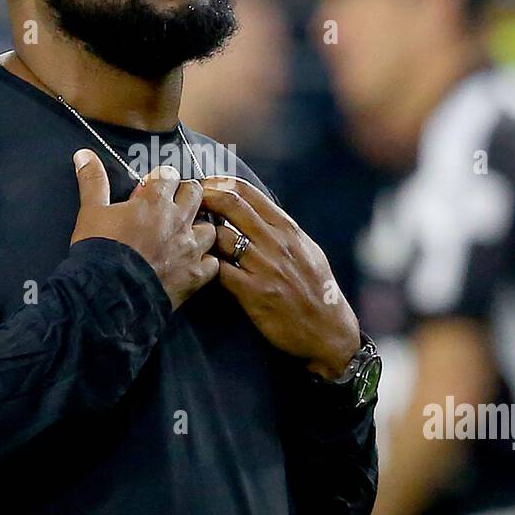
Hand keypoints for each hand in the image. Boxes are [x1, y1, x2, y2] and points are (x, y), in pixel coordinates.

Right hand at [70, 149, 218, 310]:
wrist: (109, 294)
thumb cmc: (99, 249)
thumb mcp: (91, 211)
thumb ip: (93, 180)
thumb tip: (83, 153)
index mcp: (155, 201)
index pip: (169, 175)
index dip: (161, 180)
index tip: (152, 189)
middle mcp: (179, 220)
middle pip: (196, 194)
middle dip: (186, 195)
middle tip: (171, 207)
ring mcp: (191, 248)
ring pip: (210, 228)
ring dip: (199, 229)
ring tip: (185, 237)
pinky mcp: (196, 275)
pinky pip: (213, 264)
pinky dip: (206, 263)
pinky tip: (194, 265)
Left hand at [199, 176, 360, 379]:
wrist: (328, 330)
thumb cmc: (317, 290)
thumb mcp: (307, 250)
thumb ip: (282, 230)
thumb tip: (258, 212)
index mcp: (287, 228)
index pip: (247, 191)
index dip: (218, 183)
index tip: (203, 186)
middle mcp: (276, 242)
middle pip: (230, 204)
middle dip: (203, 198)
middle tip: (187, 203)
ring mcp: (264, 266)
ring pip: (220, 235)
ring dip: (201, 234)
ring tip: (189, 238)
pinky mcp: (253, 292)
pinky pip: (219, 270)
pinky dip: (206, 264)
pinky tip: (199, 266)